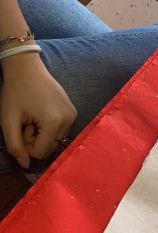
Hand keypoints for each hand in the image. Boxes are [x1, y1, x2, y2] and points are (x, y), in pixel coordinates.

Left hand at [0, 52, 76, 167]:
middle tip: (26, 122)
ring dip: (41, 134)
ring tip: (32, 117)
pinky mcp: (73, 111)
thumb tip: (25, 165)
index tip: (20, 128)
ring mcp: (73, 115)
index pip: (40, 153)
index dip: (25, 146)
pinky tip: (40, 113)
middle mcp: (69, 120)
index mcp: (54, 122)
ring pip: (55, 140)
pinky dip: (48, 127)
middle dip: (34, 140)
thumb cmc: (15, 91)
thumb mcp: (8, 120)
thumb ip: (14, 146)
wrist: (26, 67)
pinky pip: (60, 130)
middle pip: (49, 148)